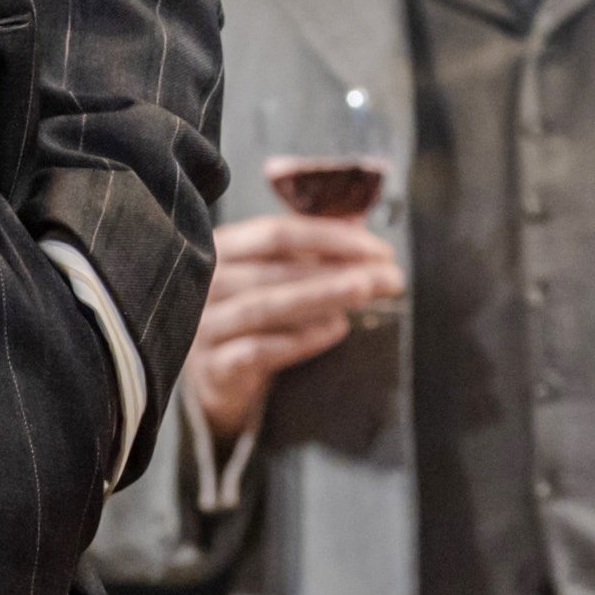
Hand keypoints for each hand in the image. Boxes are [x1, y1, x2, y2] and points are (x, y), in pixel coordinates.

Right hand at [179, 212, 404, 446]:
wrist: (213, 376)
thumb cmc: (249, 311)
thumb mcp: (272, 272)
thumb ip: (310, 246)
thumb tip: (359, 219)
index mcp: (223, 247)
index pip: (277, 232)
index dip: (330, 237)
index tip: (378, 250)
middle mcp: (207, 283)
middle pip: (277, 269)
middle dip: (338, 270)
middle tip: (389, 277)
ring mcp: (205, 325)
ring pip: (266, 306)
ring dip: (322, 297)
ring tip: (364, 294)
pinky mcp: (213, 367)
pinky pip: (257, 350)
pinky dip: (299, 340)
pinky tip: (335, 330)